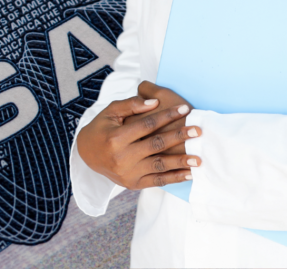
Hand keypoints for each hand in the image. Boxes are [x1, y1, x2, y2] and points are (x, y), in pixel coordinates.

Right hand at [76, 94, 201, 189]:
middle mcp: (122, 157)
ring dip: (180, 162)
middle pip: (156, 145)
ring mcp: (128, 173)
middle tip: (198, 130)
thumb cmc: (102, 128)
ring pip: (159, 166)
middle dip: (178, 137)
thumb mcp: (111, 112)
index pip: (147, 124)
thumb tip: (154, 102)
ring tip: (198, 158)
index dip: (166, 115)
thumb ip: (131, 105)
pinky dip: (174, 178)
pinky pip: (157, 181)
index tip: (184, 108)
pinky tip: (189, 174)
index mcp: (116, 138)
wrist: (87, 153)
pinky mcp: (132, 184)